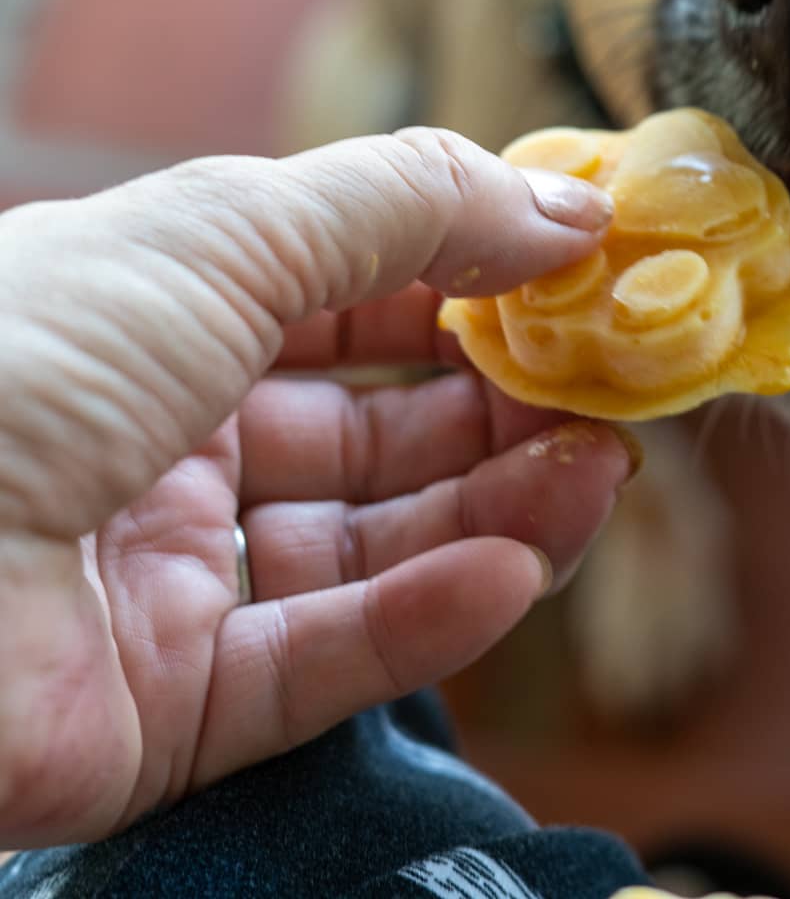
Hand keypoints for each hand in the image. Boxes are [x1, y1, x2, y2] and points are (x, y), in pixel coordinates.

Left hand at [0, 130, 630, 846]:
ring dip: (494, 512)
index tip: (577, 279)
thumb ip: (410, 207)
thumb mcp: (231, 229)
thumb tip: (566, 205)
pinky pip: (321, 664)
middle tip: (609, 393)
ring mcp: (168, 579)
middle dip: (497, 407)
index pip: (347, 300)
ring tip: (596, 476)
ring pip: (367, 551)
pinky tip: (512, 570)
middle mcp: (166, 444)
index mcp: (164, 316)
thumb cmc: (26, 354)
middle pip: (370, 432)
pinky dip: (426, 621)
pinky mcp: (168, 708)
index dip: (464, 285)